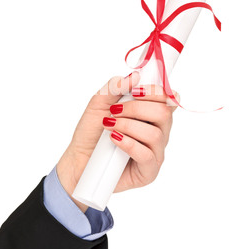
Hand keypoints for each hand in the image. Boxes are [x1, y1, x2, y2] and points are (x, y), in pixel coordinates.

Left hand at [57, 73, 177, 210]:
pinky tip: (114, 139)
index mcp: (151, 114)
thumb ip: (115, 87)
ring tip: (109, 126)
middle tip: (114, 112)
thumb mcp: (98, 103)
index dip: (157, 91)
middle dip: (137, 108)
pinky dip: (129, 144)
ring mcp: (155, 152)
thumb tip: (135, 77)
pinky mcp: (148, 171)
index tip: (135, 91)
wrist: (78, 159)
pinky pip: (147, 155)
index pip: (170, 98)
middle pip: (165, 113)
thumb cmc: (92, 132)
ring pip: (156, 134)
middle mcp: (158, 132)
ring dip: (128, 126)